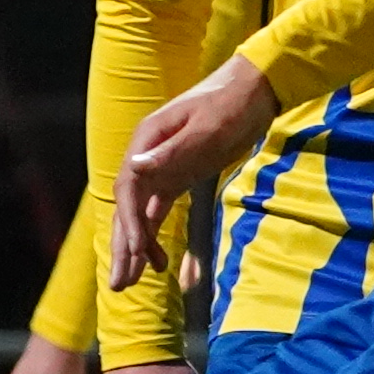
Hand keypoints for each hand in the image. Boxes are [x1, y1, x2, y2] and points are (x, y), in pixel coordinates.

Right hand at [107, 54, 271, 291]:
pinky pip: (157, 213)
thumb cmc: (232, 103)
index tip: (135, 252)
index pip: (129, 189)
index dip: (130, 223)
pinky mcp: (178, 176)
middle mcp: (147, 156)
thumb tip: (135, 170)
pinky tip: (158, 264)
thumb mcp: (206, 128)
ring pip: (140, 215)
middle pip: (127, 208)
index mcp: (147, 141)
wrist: (256, 87)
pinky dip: (154, 237)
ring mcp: (161, 168)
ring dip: (134, 248)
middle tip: (118, 285)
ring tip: (128, 284)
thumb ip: (172, 152)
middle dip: (122, 246)